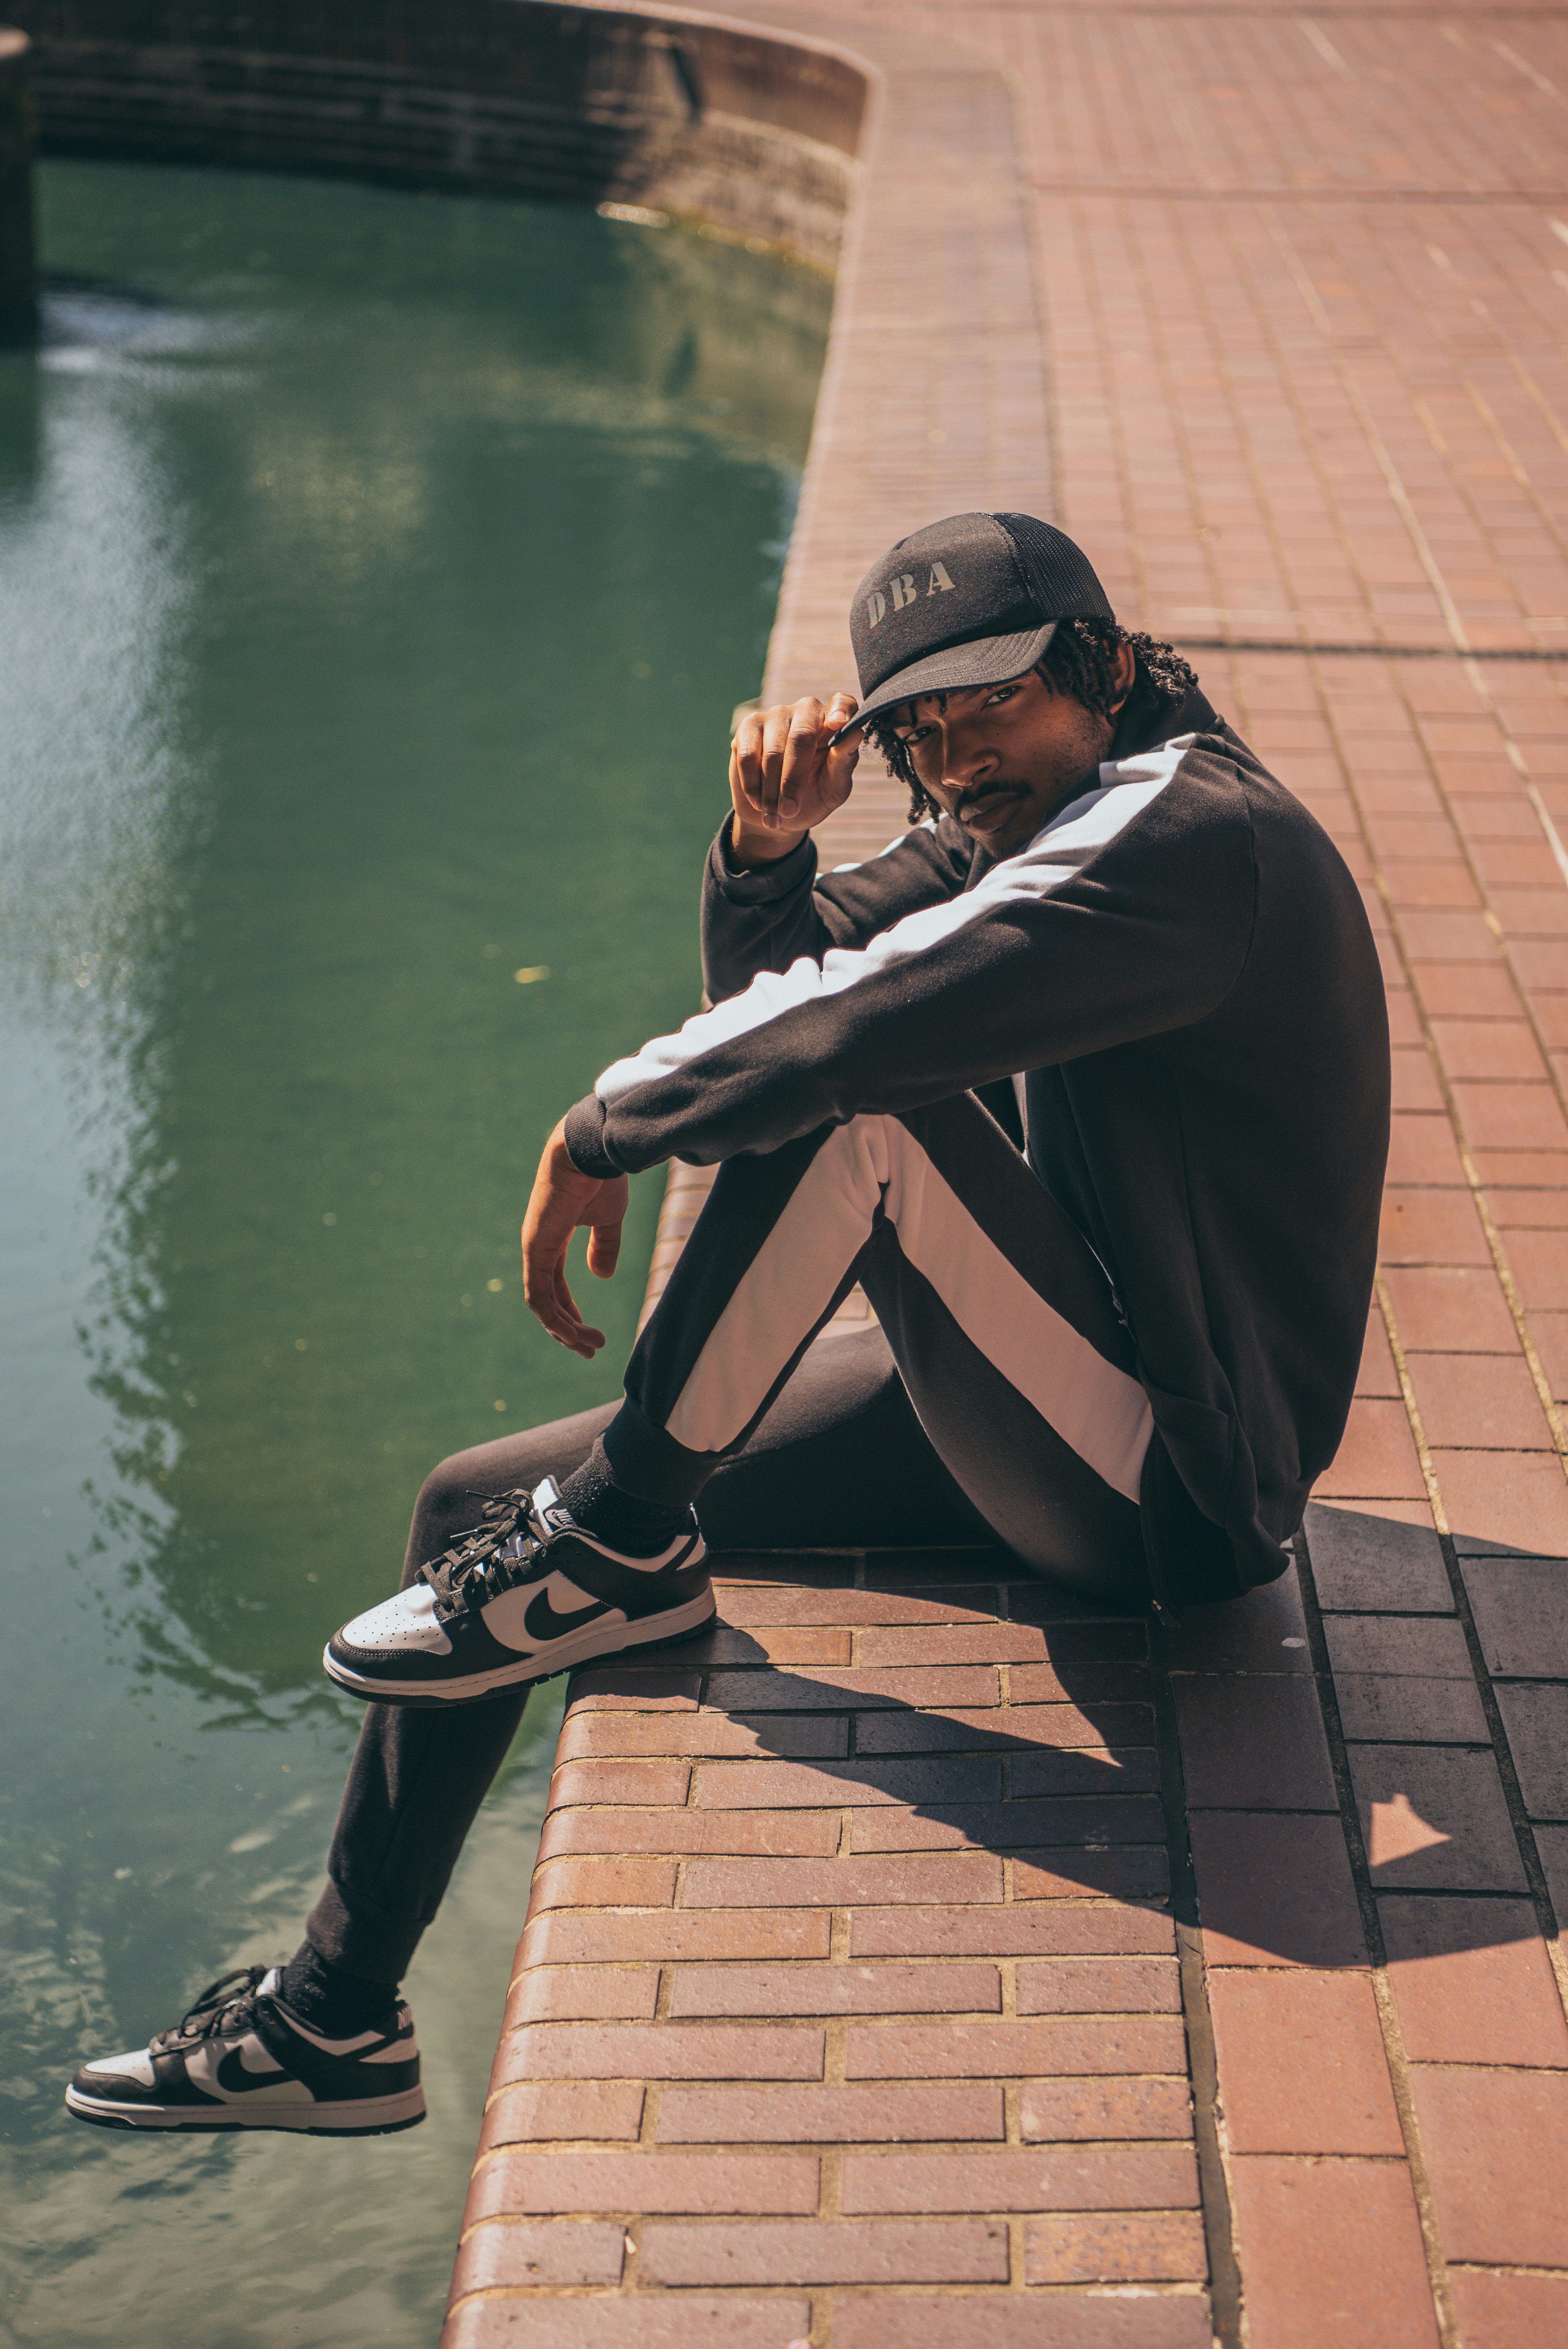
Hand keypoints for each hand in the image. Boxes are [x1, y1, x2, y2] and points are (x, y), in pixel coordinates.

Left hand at [521, 1119, 629, 1358]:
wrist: (591, 1152)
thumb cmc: (601, 1177)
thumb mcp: (608, 1219)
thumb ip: (604, 1247)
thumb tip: (602, 1275)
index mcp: (553, 1238)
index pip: (555, 1285)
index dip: (571, 1312)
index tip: (591, 1334)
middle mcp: (539, 1246)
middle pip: (547, 1299)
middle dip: (566, 1328)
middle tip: (589, 1350)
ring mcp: (534, 1249)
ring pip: (542, 1304)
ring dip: (563, 1330)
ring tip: (588, 1347)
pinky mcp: (536, 1249)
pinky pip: (539, 1295)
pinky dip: (554, 1319)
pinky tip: (572, 1335)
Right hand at [730, 692, 862, 861]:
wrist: (777, 813)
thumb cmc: (813, 797)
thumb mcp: (834, 788)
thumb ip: (844, 762)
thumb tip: (856, 733)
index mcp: (833, 723)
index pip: (843, 703)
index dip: (841, 710)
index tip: (838, 724)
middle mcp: (805, 711)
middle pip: (801, 737)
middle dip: (794, 780)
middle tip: (790, 811)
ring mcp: (775, 715)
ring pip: (772, 752)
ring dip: (771, 791)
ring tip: (775, 817)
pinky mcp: (748, 727)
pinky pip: (748, 756)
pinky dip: (752, 785)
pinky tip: (759, 802)